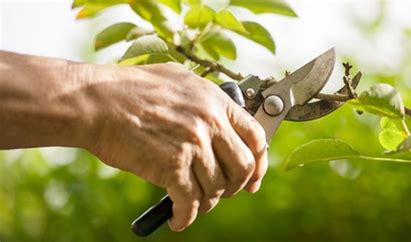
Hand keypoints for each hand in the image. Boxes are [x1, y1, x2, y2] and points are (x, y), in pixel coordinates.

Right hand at [86, 63, 267, 230]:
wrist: (97, 101)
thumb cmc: (131, 89)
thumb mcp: (179, 80)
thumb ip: (205, 100)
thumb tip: (222, 121)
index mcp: (215, 101)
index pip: (256, 136)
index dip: (259, 162)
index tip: (254, 178)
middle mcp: (210, 122)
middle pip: (243, 167)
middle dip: (236, 186)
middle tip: (224, 192)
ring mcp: (193, 144)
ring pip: (217, 188)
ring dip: (208, 202)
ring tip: (195, 203)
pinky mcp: (172, 166)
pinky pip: (191, 202)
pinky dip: (186, 217)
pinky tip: (178, 219)